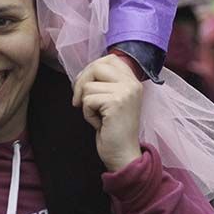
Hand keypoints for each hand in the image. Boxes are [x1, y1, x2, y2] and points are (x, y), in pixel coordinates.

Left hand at [72, 55, 142, 171]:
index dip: (92, 70)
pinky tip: (99, 124)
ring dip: (86, 103)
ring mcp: (126, 92)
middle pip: (96, 66)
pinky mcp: (116, 102)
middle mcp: (132, 83)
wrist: (123, 155)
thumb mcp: (113, 99)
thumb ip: (105, 82)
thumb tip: (84, 72)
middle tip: (80, 101)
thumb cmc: (113, 129)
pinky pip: (88, 100)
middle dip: (82, 83)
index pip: (109, 59)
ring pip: (89, 85)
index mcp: (133, 80)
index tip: (87, 87)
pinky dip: (87, 114)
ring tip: (98, 116)